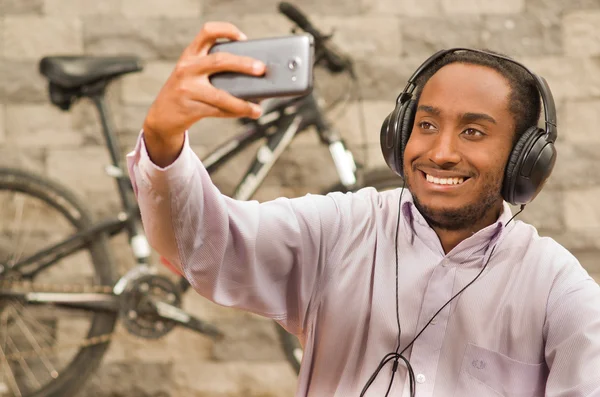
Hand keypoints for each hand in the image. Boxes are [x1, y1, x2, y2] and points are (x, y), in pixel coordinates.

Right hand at [142, 22, 265, 166]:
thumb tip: (251, 70)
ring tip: (257, 109)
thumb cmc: (185, 91)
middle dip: (243, 64)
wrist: (162, 115)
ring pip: (221, 95)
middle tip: (261, 69)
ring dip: (242, 103)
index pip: (207, 32)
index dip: (227, 30)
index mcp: (190, 55)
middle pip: (219, 61)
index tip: (243, 38)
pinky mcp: (191, 109)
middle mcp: (188, 69)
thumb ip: (212, 66)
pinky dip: (235, 112)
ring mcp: (188, 89)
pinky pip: (218, 111)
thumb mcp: (191, 71)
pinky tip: (246, 113)